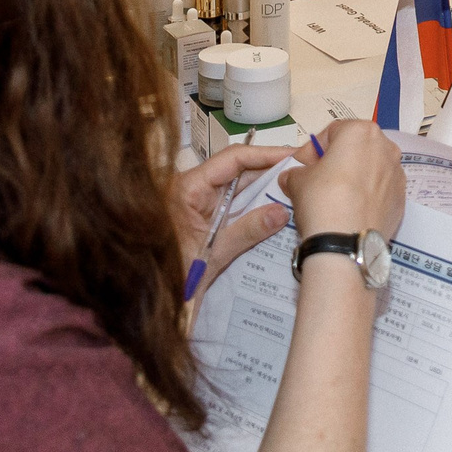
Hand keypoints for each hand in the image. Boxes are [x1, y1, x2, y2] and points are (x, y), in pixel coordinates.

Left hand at [173, 144, 290, 309]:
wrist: (149, 298)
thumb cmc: (171, 276)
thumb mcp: (213, 254)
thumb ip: (247, 230)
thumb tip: (281, 212)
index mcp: (188, 188)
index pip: (233, 158)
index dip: (265, 154)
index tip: (292, 155)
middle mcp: (192, 189)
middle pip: (237, 171)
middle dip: (269, 172)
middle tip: (301, 170)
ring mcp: (197, 204)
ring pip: (237, 188)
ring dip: (264, 191)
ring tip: (295, 188)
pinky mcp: (202, 218)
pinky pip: (232, 206)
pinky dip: (253, 208)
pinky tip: (275, 211)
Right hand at [282, 120, 406, 242]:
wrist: (347, 242)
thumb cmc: (322, 199)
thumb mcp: (297, 180)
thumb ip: (296, 172)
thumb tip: (294, 177)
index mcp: (361, 132)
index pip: (331, 132)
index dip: (313, 150)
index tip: (302, 167)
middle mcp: (386, 147)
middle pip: (355, 148)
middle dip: (336, 161)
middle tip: (317, 181)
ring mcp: (398, 174)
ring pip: (370, 169)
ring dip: (353, 178)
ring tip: (335, 199)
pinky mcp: (402, 199)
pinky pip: (380, 191)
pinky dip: (366, 196)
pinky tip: (351, 212)